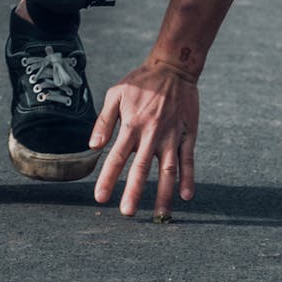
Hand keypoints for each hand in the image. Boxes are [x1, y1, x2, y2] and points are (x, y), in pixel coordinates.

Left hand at [90, 61, 198, 217]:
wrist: (174, 67)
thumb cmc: (141, 82)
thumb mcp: (116, 94)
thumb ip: (104, 121)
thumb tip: (93, 146)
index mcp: (132, 124)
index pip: (117, 156)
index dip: (108, 178)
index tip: (100, 197)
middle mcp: (152, 133)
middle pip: (142, 168)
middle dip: (134, 192)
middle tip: (127, 213)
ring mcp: (172, 135)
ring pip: (168, 169)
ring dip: (164, 193)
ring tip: (161, 214)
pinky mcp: (188, 134)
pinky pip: (188, 159)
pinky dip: (189, 178)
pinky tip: (186, 195)